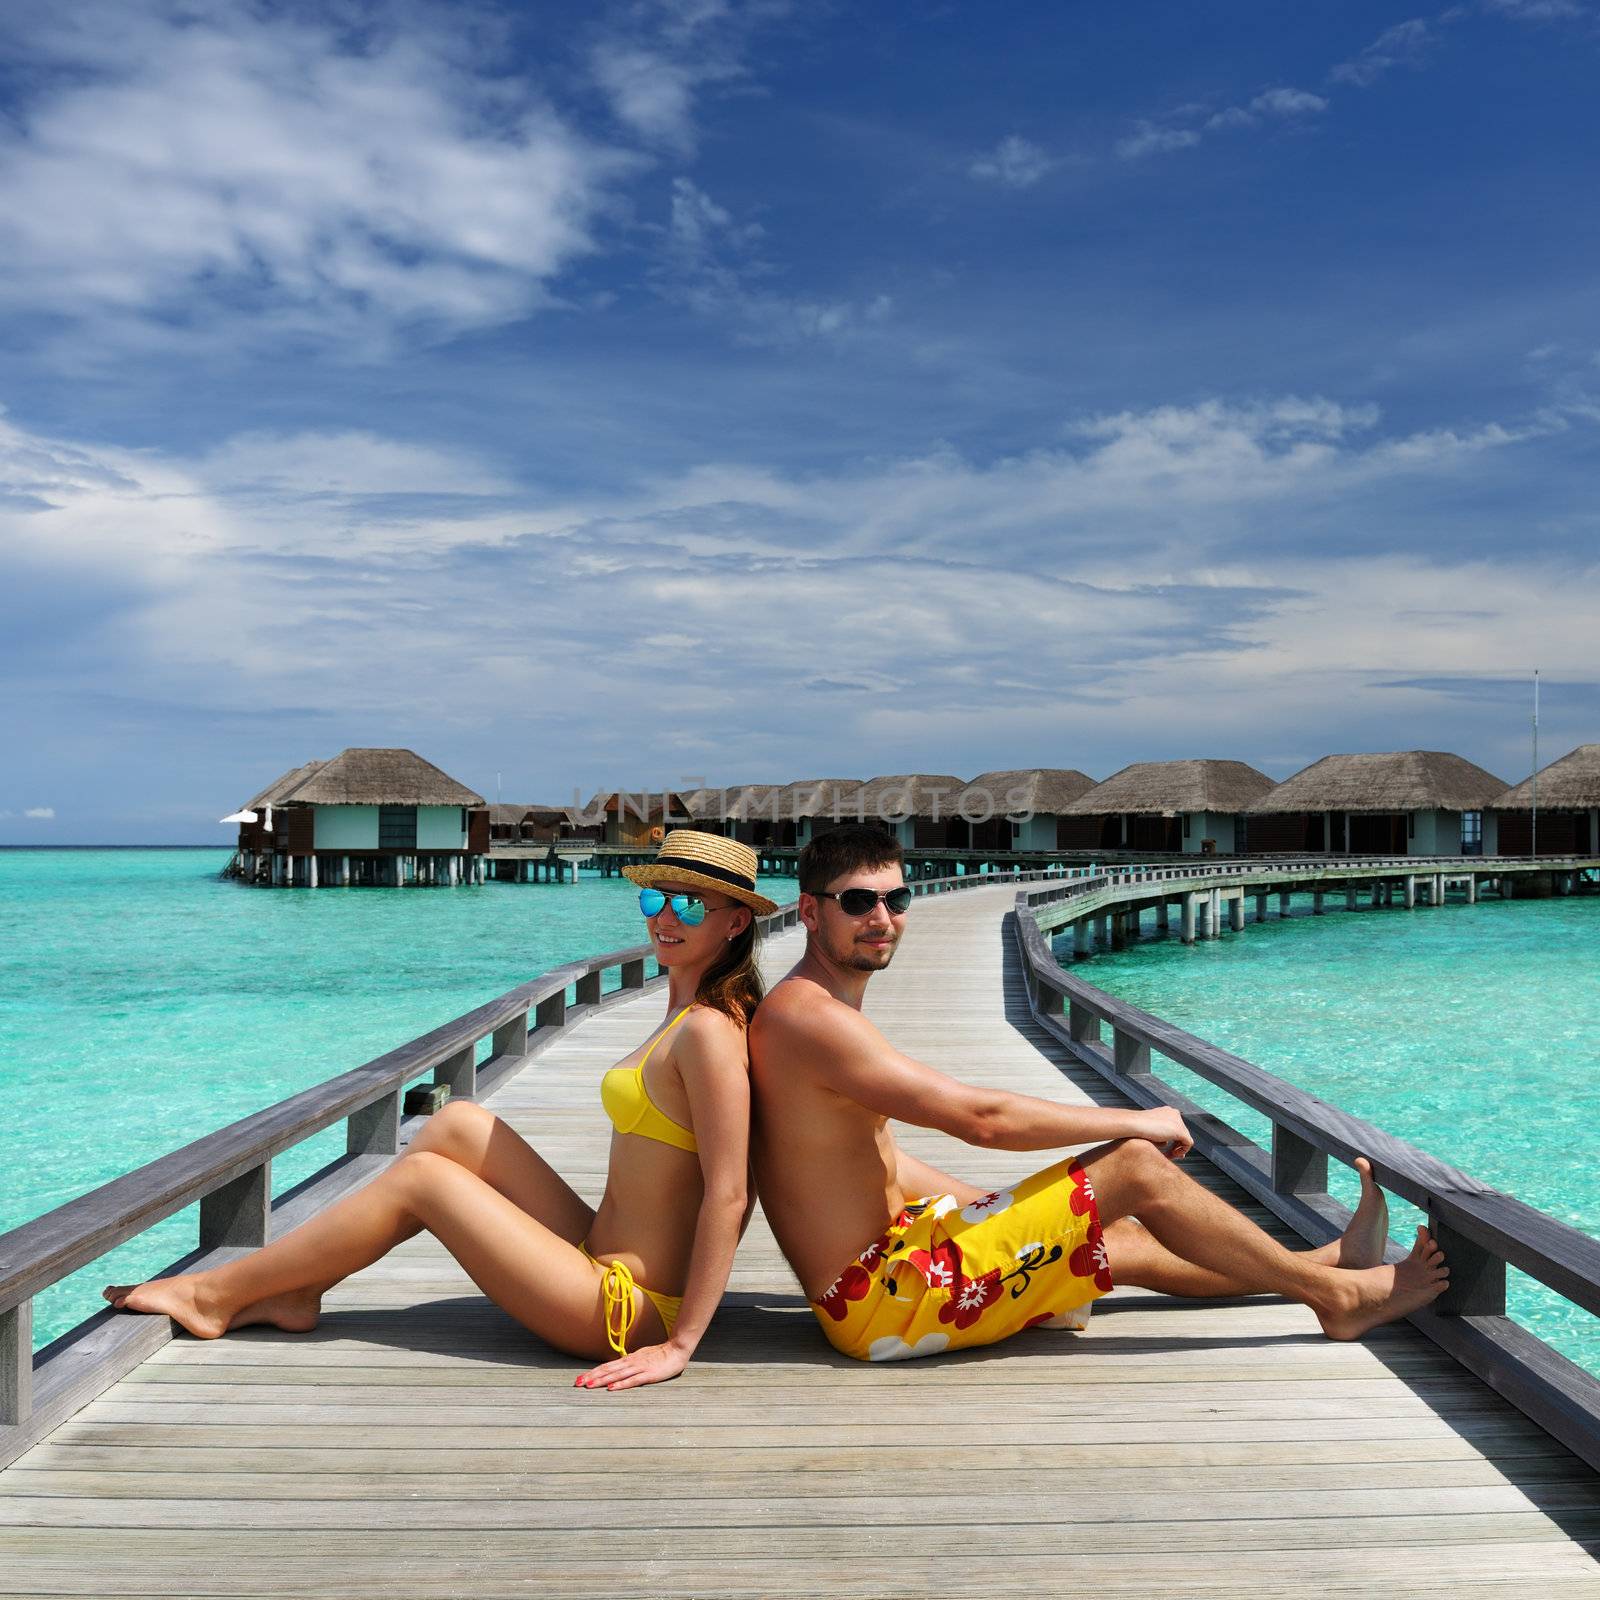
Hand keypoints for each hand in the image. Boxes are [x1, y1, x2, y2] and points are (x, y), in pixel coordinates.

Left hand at [574, 1340, 689, 1391]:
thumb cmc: (660, 1355)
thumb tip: (616, 1369)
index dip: (593, 1372)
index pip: (607, 1366)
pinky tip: (612, 1388)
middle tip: (577, 1383)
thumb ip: (629, 1363)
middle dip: (592, 1377)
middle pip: (608, 1370)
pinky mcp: (649, 1375)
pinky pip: (633, 1380)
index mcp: (628, 1359)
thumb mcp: (641, 1357)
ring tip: (589, 1386)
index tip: (580, 1378)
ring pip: (617, 1374)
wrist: (677, 1350)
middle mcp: (631, 1362)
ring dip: (602, 1380)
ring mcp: (640, 1368)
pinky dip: (621, 1384)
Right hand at [1137, 1105, 1192, 1159]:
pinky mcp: (1179, 1131)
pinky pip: (1188, 1143)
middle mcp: (1174, 1113)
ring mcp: (1178, 1121)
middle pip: (1182, 1132)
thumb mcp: (1150, 1130)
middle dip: (1177, 1144)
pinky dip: (1182, 1150)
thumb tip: (1167, 1144)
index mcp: (1167, 1111)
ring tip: (1170, 1155)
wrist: (1132, 1124)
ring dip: (1178, 1148)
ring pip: (1185, 1138)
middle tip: (1172, 1155)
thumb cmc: (1136, 1128)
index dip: (1174, 1139)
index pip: (1176, 1126)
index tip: (1169, 1148)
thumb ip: (1160, 1135)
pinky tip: (1171, 1155)